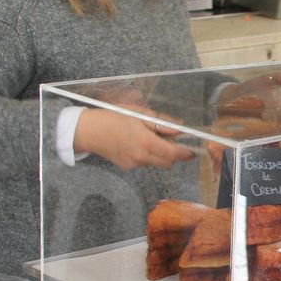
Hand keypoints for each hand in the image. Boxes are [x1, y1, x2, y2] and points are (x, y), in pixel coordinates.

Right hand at [73, 107, 193, 169]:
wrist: (88, 131)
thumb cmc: (113, 117)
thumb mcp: (139, 114)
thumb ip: (161, 123)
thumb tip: (179, 129)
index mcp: (144, 141)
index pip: (173, 153)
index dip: (185, 153)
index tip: (192, 151)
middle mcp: (140, 156)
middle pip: (167, 162)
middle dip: (173, 154)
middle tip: (170, 141)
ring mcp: (133, 164)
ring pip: (156, 162)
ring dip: (158, 153)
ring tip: (146, 137)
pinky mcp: (127, 167)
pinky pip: (144, 162)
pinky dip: (146, 154)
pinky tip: (134, 143)